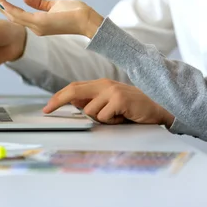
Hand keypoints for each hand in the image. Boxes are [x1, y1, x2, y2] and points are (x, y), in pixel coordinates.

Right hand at [0, 0, 104, 37]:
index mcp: (38, 24)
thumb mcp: (54, 5)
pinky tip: (2, 0)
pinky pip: (19, 15)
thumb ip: (39, 3)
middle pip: (11, 17)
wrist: (88, 20)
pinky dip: (8, 7)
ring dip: (0, 5)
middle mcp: (34, 28)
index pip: (18, 16)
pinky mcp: (39, 23)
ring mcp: (36, 27)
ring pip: (12, 16)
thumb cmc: (75, 13)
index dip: (6, 7)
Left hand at [43, 78, 174, 126]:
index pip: (74, 87)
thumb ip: (94, 102)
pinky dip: (111, 122)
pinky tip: (123, 117)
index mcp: (101, 84)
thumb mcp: (111, 103)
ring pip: (89, 111)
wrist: (160, 107)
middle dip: (58, 101)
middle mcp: (104, 84)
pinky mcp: (119, 99)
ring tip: (116, 117)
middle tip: (47, 110)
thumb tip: (73, 104)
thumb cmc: (134, 108)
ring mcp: (111, 90)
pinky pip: (103, 117)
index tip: (47, 107)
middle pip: (74, 91)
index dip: (59, 96)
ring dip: (101, 120)